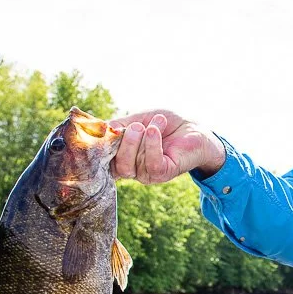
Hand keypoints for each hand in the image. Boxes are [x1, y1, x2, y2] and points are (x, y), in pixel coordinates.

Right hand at [109, 109, 225, 183]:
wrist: (192, 127)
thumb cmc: (164, 124)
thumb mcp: (138, 119)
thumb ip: (119, 125)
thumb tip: (102, 129)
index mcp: (123, 157)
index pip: (105, 161)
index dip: (101, 149)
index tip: (104, 130)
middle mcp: (133, 169)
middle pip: (117, 165)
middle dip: (125, 142)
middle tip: (136, 125)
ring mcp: (147, 174)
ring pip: (132, 164)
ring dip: (143, 138)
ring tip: (157, 123)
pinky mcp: (163, 174)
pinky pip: (151, 164)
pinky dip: (152, 145)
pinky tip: (156, 131)